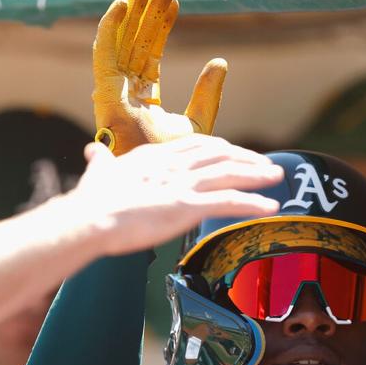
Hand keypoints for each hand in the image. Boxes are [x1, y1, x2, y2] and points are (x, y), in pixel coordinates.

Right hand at [66, 135, 280, 255]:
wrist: (89, 219)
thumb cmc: (90, 203)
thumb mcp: (97, 174)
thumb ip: (100, 162)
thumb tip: (91, 151)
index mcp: (155, 157)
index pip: (196, 145)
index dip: (221, 148)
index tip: (235, 152)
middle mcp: (173, 166)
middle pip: (219, 154)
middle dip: (246, 158)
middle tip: (266, 164)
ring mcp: (182, 185)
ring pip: (230, 173)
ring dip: (257, 174)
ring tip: (276, 176)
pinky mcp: (187, 206)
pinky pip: (228, 202)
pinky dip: (253, 203)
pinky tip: (270, 206)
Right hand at [93, 0, 225, 154]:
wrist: (162, 188)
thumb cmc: (174, 168)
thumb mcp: (197, 124)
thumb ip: (207, 94)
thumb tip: (220, 62)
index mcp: (143, 99)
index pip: (150, 54)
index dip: (161, 28)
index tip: (174, 3)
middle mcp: (125, 94)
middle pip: (133, 45)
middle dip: (146, 15)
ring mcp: (113, 95)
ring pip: (119, 44)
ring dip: (130, 14)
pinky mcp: (105, 97)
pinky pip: (103, 54)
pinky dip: (109, 28)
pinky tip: (121, 5)